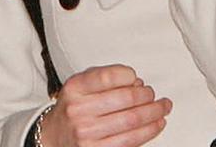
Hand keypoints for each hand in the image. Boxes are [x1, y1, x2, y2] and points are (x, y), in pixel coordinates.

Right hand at [38, 64, 170, 146]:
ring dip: (154, 113)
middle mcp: (79, 110)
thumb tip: (137, 83)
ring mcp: (88, 133)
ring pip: (132, 120)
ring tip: (162, 107)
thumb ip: (104, 79)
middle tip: (153, 94)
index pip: (107, 76)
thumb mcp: (79, 86)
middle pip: (125, 99)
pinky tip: (157, 124)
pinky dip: (149, 131)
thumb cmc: (72, 109)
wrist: (53, 136)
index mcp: (74, 88)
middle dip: (147, 96)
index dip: (128, 75)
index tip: (136, 77)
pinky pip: (131, 140)